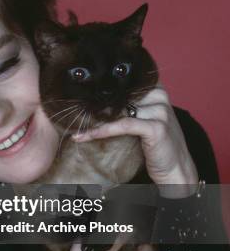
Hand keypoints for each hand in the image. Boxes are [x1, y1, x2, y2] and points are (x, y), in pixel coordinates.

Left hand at [72, 84, 197, 194]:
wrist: (177, 170)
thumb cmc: (158, 145)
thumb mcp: (145, 120)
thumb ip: (131, 107)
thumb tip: (98, 101)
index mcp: (157, 90)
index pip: (127, 80)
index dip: (104, 84)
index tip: (81, 89)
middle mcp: (159, 96)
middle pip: (122, 93)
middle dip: (97, 101)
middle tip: (73, 106)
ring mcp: (160, 111)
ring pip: (119, 108)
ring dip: (95, 117)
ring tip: (76, 121)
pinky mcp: (155, 128)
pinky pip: (122, 125)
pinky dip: (101, 131)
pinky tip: (84, 136)